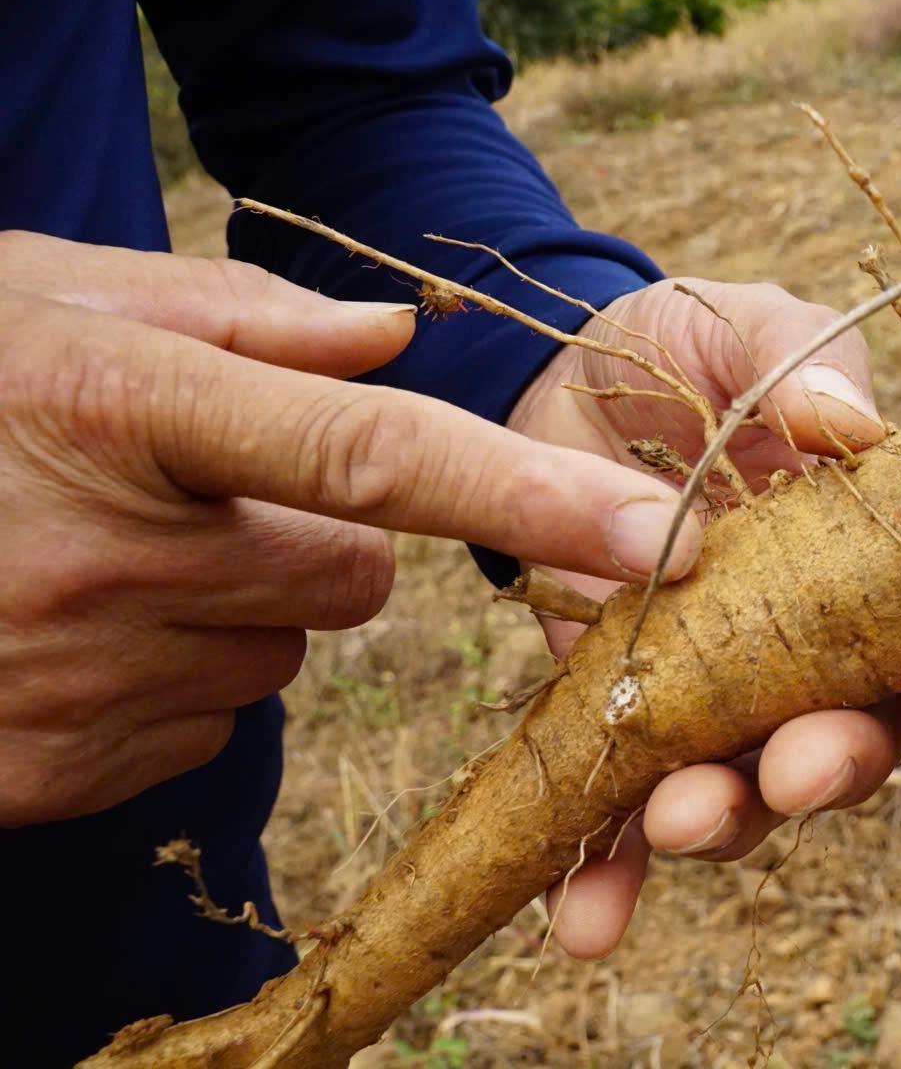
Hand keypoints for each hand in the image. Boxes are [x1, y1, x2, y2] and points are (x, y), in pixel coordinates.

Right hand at [0, 234, 704, 825]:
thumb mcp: (54, 303)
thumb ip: (233, 317)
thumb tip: (392, 339)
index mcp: (123, 414)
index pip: (375, 460)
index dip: (532, 502)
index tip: (666, 538)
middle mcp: (110, 558)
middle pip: (350, 576)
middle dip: (317, 537)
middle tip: (203, 492)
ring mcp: (77, 679)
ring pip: (278, 654)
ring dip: (235, 608)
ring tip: (107, 553)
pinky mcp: (53, 769)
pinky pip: (202, 728)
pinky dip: (171, 679)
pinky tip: (76, 626)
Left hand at [509, 279, 900, 958]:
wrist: (566, 377)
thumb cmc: (694, 351)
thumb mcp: (749, 329)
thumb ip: (804, 361)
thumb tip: (842, 420)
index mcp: (885, 563)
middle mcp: (824, 650)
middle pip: (863, 738)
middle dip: (843, 766)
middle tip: (805, 766)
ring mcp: (728, 694)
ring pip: (755, 789)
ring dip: (730, 820)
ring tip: (680, 817)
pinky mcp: (633, 717)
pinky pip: (628, 812)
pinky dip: (610, 872)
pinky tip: (580, 921)